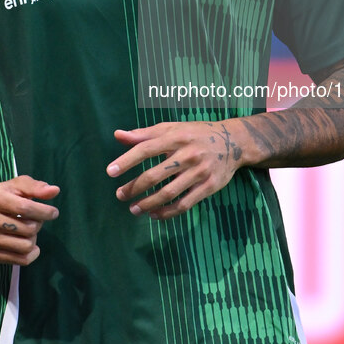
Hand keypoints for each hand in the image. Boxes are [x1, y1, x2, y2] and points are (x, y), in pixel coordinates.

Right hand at [0, 175, 59, 264]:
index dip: (44, 211)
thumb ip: (36, 187)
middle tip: (34, 218)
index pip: (24, 208)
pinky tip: (30, 243)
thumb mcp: (17, 185)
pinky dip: (31, 253)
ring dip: (34, 238)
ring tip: (29, 230)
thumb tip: (55, 191)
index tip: (54, 212)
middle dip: (38, 223)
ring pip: (26, 246)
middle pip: (27, 228)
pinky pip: (21, 260)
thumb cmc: (2, 195)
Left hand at [107, 121, 243, 219]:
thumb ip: (144, 134)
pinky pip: (185, 204)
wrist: (234, 141)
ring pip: (169, 192)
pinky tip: (154, 215)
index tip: (110, 172)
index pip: (146, 149)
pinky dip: (168, 212)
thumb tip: (117, 135)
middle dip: (134, 187)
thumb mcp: (172, 128)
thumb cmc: (196, 134)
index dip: (127, 160)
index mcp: (176, 137)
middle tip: (120, 195)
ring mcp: (199, 172)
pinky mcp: (209, 186)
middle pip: (155, 174)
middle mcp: (187, 154)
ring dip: (148, 203)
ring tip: (133, 209)